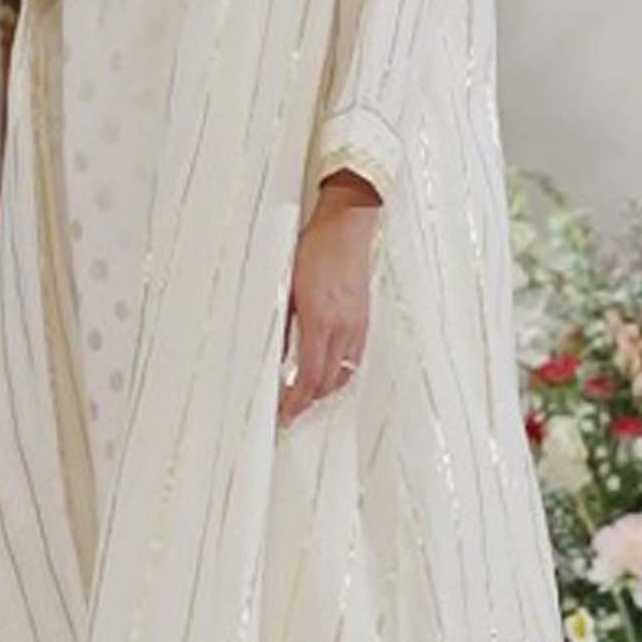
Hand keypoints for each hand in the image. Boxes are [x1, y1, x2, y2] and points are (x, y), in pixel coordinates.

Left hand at [278, 179, 378, 427]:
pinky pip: (354, 358)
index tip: (284, 414)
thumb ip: (285, 323)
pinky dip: (340, 372)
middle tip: (290, 409)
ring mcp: (357, 325)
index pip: (308, 377)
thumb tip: (277, 353)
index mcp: (320, 321)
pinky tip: (329, 371)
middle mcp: (342, 328)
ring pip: (343, 374)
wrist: (346, 227)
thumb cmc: (314, 248)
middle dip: (308, 401)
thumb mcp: (288, 287)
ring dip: (324, 389)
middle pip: (327, 382)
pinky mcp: (364, 319)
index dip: (295, 402)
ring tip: (307, 394)